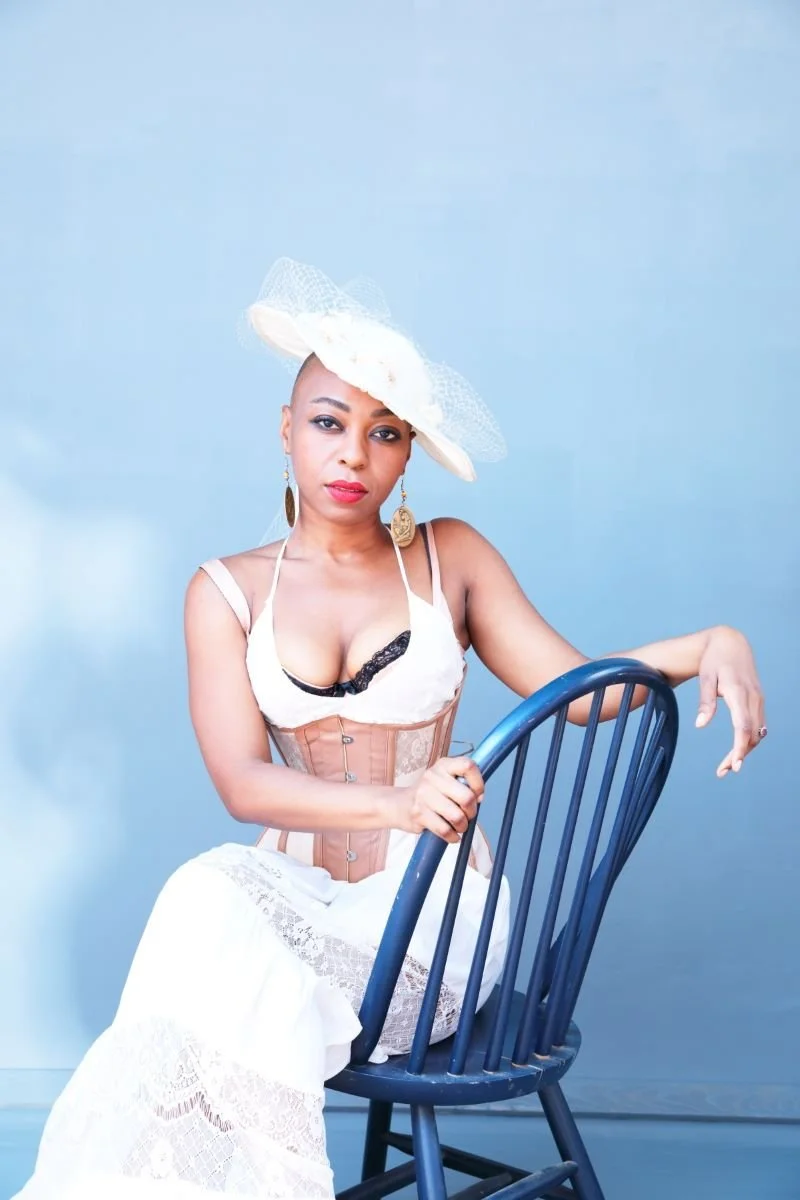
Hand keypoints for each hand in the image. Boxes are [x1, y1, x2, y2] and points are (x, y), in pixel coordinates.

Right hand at [396, 756, 484, 842]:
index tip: (478, 795)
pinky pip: (445, 830)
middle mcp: (433, 777)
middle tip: (468, 815)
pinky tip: (452, 835)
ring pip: (457, 817)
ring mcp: (424, 795)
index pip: (468, 766)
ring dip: (463, 826)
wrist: (399, 804)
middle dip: (472, 811)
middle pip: (466, 797)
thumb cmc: (430, 794)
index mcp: (443, 765)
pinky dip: (453, 837)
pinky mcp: (418, 813)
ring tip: (459, 826)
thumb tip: (479, 798)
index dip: (478, 783)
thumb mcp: (445, 779)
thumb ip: (463, 784)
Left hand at [695, 626, 765, 776]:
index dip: (739, 748)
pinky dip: (749, 740)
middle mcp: (753, 698)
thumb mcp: (706, 677)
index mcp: (739, 692)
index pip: (743, 726)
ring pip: (757, 732)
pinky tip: (738, 750)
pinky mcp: (758, 701)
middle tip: (722, 772)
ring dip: (745, 750)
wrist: (731, 642)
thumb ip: (705, 701)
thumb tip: (700, 725)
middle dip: (739, 755)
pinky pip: (757, 725)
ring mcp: (758, 699)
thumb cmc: (715, 660)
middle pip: (751, 734)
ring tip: (726, 765)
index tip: (734, 765)